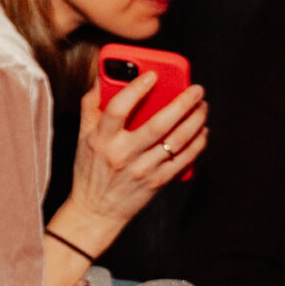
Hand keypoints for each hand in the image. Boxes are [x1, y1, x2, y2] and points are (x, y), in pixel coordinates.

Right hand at [50, 70, 207, 254]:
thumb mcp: (83, 136)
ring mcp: (142, 169)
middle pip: (157, 124)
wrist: (95, 210)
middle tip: (196, 89)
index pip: (117, 108)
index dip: (135, 89)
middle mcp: (122, 154)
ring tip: (202, 107)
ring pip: (176, 141)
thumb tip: (103, 77)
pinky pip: (184, 160)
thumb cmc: (89, 169)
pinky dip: (198, 143)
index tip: (152, 74)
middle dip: (181, 103)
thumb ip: (92, 105)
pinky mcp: (157, 182)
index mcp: (100, 139)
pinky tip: (202, 130)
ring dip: (195, 121)